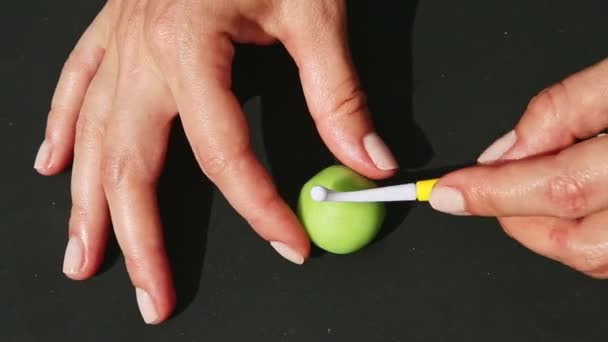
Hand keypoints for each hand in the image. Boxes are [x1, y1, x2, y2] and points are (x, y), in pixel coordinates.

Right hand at [34, 0, 397, 323]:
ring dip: (86, 205)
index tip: (289, 241)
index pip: (224, 152)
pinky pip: (76, 86)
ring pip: (92, 138)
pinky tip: (54, 166)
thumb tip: (364, 159)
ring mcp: (119, 39)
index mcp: (188, 43)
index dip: (260, 206)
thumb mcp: (313, 10)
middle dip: (140, 239)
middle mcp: (141, 49)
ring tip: (84, 259)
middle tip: (150, 297)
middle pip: (132, 164)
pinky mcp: (114, 28)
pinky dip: (65, 128)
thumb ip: (337, 91)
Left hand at [429, 58, 607, 277]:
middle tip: (483, 190)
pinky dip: (583, 239)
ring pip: (598, 260)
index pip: (557, 187)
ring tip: (522, 195)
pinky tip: (570, 209)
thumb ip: (565, 109)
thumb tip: (506, 151)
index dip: (493, 192)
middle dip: (514, 218)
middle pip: (577, 241)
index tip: (449, 192)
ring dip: (545, 234)